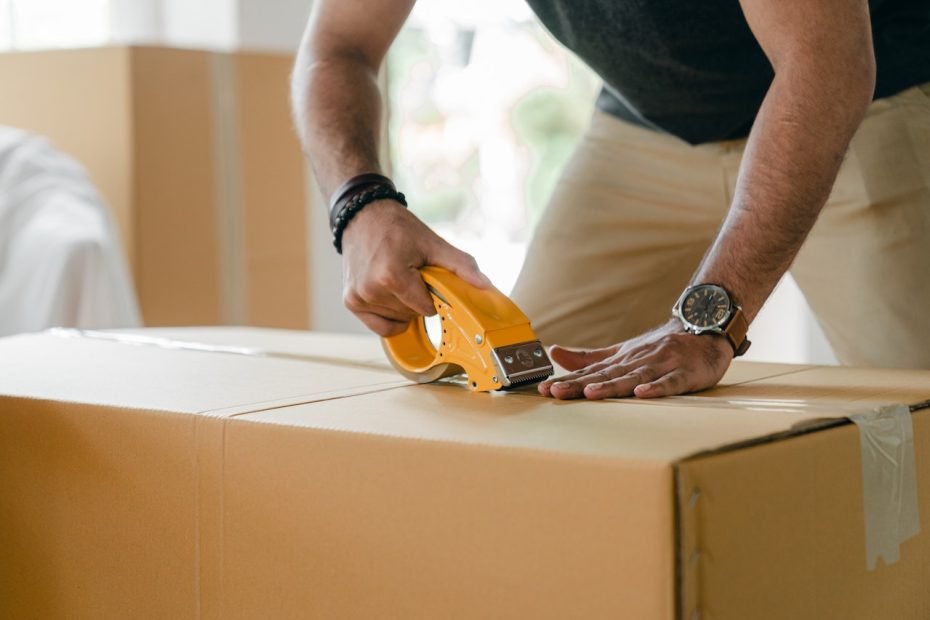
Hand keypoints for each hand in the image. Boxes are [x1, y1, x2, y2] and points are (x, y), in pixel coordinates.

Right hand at [341, 199, 490, 335]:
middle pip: (412, 315)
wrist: (363, 216)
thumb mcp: (433, 243)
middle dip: (418, 299)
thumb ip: (460, 265)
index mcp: (391, 276)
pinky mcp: (351, 302)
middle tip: (411, 274)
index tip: (426, 277)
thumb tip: (484, 285)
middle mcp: (371, 290)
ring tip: (398, 279)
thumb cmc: (397, 228)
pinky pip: (380, 326)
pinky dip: (390, 316)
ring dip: (403, 306)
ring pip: (397, 320)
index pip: (426, 308)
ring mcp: (358, 297)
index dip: (432, 294)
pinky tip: (391, 296)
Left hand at [538, 320, 733, 399]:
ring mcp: (661, 366)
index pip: (590, 372)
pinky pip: (670, 382)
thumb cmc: (659, 348)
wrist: (703, 331)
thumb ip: (588, 357)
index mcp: (621, 359)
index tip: (544, 389)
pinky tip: (642, 393)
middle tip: (557, 392)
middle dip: (580, 385)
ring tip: (591, 393)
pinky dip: (657, 387)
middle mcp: (637, 361)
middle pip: (606, 375)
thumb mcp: (621, 352)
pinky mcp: (684, 374)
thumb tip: (553, 352)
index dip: (567, 380)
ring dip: (612, 386)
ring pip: (633, 377)